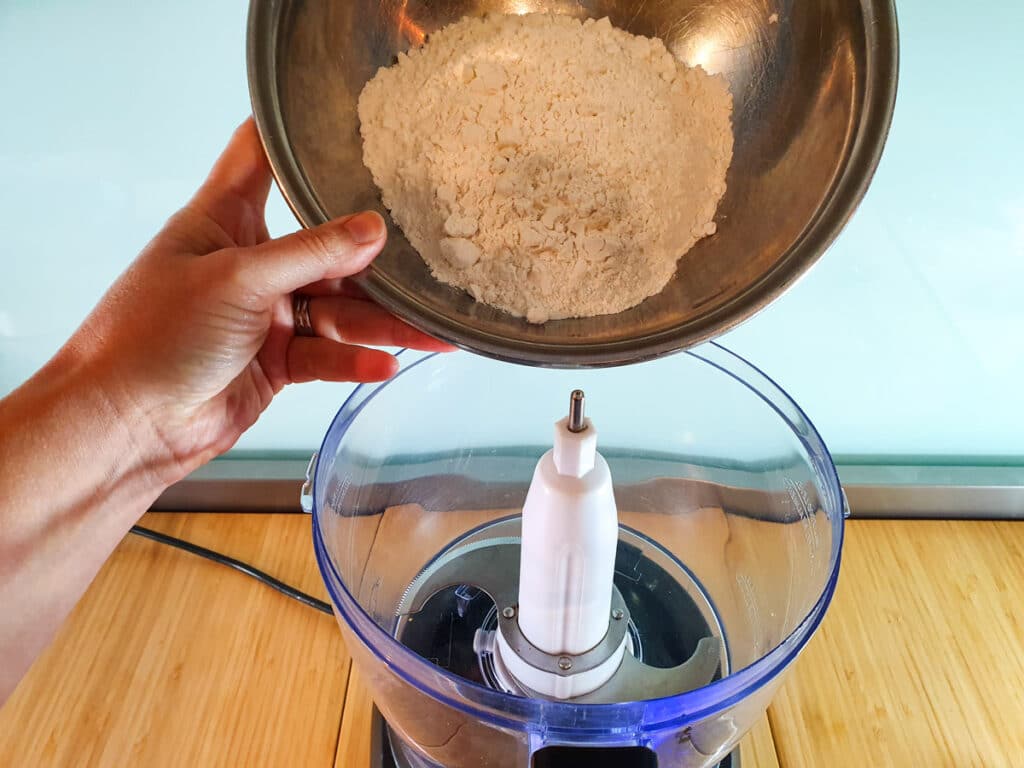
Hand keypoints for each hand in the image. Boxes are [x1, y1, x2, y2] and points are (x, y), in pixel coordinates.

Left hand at [63, 118, 452, 483]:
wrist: (127, 425)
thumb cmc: (152, 336)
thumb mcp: (236, 279)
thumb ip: (309, 253)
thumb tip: (373, 229)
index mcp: (223, 219)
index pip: (261, 158)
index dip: (299, 138)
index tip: (352, 125)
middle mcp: (249, 263)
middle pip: (324, 248)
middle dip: (373, 259)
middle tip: (424, 261)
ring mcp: (265, 314)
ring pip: (337, 309)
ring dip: (382, 322)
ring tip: (431, 331)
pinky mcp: (277, 361)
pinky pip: (328, 354)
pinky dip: (355, 360)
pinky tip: (385, 364)